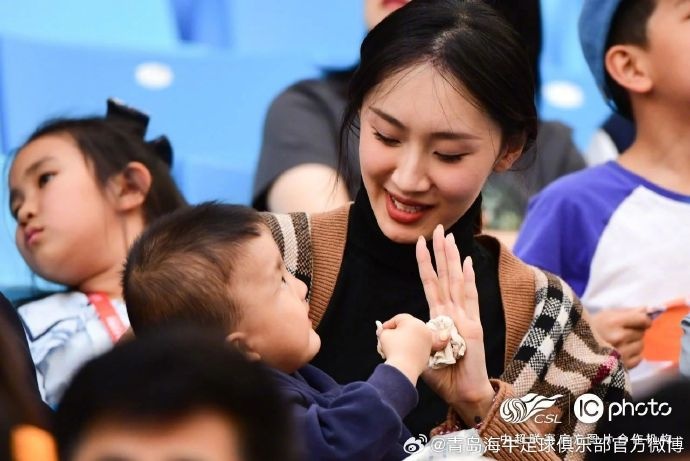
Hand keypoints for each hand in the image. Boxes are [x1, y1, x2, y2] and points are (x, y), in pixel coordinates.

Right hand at [379, 314, 432, 385]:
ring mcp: (428, 340)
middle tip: (388, 336)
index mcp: (413, 321)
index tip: (382, 330)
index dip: (388, 324)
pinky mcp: (429, 350)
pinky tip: (402, 352)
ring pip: (414, 336)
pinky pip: (418, 345)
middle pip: (408, 326)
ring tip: (395, 345)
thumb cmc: (394, 349)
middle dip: (397, 331)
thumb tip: (383, 330)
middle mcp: (423, 328)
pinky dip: (410, 346)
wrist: (405, 368)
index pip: (398, 319)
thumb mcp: (384, 335)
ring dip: (404, 338)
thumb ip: (383, 330)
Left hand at [417, 225, 494, 425]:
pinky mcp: (473, 326)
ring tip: (448, 237)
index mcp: (441, 317)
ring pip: (456, 281)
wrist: (463, 393)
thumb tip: (393, 329)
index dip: (426, 264)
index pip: (432, 284)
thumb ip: (415, 338)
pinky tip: (466, 263)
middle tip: (438, 228)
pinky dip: (468, 280)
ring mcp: (465, 317)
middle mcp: (454, 312)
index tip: (420, 243)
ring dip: (451, 258)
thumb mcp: (422, 353)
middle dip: (441, 251)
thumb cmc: (444, 376)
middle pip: (445, 276)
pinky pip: (469, 298)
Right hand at [589, 307, 651, 368]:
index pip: (642, 319)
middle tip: (623, 332)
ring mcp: (621, 353)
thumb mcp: (606, 314)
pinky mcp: (622, 366)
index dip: (645, 320)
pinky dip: (633, 355)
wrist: (574, 347)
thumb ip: (628, 312)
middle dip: (635, 331)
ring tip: (621, 343)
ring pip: (641, 345)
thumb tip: (650, 310)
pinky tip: (622, 352)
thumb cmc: (592, 327)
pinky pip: (639, 358)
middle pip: (641, 332)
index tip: (642, 321)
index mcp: (613, 321)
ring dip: (634, 343)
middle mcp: (619, 337)